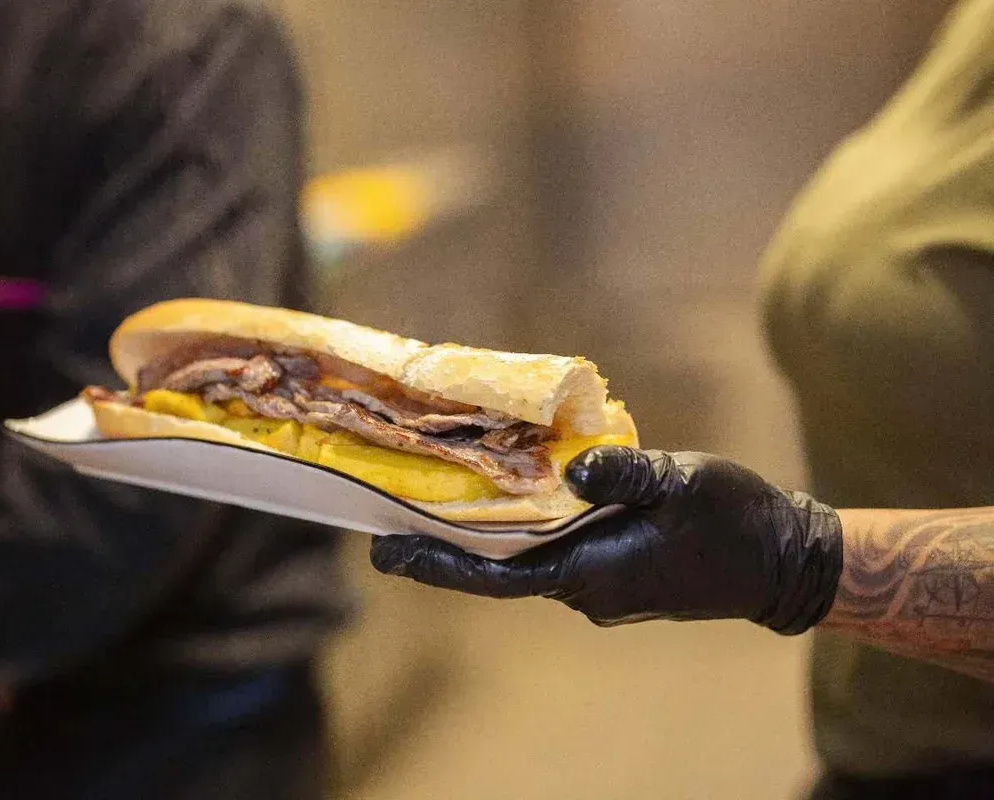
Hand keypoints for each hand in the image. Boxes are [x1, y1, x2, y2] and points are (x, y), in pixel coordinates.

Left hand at [371, 447, 842, 634]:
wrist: (782, 561)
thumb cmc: (734, 521)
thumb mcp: (681, 483)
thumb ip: (623, 474)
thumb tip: (569, 469)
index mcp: (591, 573)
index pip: (493, 577)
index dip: (435, 564)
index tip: (384, 551)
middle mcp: (585, 589)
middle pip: (496, 569)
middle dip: (442, 547)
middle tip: (385, 520)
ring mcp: (599, 587)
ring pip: (523, 561)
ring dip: (479, 537)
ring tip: (432, 501)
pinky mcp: (613, 576)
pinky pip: (551, 554)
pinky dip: (519, 532)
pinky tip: (505, 500)